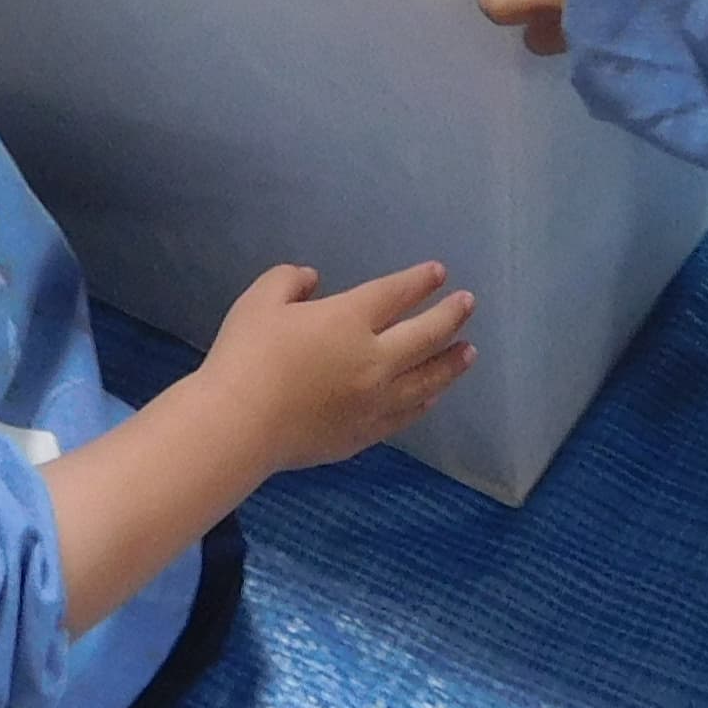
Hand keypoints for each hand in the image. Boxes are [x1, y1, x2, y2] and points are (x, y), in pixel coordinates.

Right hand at [197, 258, 476, 469]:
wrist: (239, 425)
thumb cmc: (247, 356)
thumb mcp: (260, 300)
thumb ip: (288, 280)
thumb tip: (311, 280)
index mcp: (349, 319)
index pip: (395, 294)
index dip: (419, 281)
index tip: (439, 273)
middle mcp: (373, 359)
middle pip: (424, 335)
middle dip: (450, 316)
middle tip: (468, 304)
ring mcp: (373, 401)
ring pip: (426, 379)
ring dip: (450, 363)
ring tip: (468, 353)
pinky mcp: (363, 434)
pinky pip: (406, 414)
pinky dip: (424, 401)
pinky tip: (433, 396)